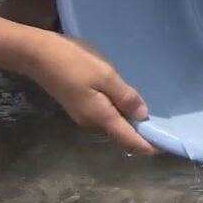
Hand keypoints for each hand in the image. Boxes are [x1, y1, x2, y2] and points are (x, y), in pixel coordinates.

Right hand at [27, 31, 159, 154]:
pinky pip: (104, 112)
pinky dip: (117, 109)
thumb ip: (125, 96)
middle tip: (163, 125)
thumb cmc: (73, 62)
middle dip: (140, 132)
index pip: (129, 139)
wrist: (37, 54)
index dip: (148, 145)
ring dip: (128, 119)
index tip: (166, 147)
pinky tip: (124, 98)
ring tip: (148, 109)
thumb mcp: (105, 76)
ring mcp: (83, 114)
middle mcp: (91, 122)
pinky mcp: (78, 105)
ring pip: (112, 122)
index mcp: (101, 117)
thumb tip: (143, 116)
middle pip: (121, 133)